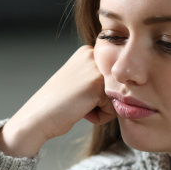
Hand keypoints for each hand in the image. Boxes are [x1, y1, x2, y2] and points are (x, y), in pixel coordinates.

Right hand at [0, 45, 115, 156]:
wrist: (37, 117)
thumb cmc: (58, 105)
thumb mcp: (80, 82)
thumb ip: (101, 78)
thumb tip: (133, 84)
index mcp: (88, 51)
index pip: (115, 78)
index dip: (100, 94)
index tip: (79, 94)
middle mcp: (93, 54)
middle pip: (119, 87)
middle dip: (103, 101)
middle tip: (77, 101)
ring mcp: (95, 68)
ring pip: (118, 98)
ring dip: (102, 109)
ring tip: (78, 106)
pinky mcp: (96, 85)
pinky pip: (113, 109)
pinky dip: (99, 117)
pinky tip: (79, 111)